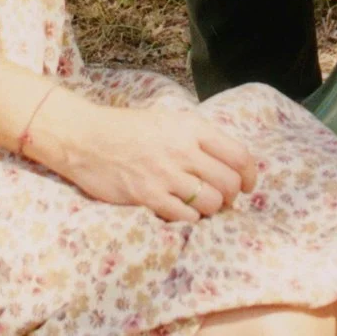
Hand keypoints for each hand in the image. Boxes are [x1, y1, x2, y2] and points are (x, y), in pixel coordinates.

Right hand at [28, 94, 258, 222]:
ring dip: (211, 209)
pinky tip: (181, 211)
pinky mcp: (148, 196)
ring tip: (201, 205)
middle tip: (224, 199)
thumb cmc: (127, 128)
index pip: (238, 155)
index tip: (248, 184)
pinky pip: (185, 216)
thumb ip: (196, 136)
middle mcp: (183, 150)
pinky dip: (189, 218)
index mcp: (191, 128)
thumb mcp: (168, 119)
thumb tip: (225, 158)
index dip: (250, 174)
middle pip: (228, 183)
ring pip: (210, 203)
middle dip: (232, 196)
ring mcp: (166, 175)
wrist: (87, 138)